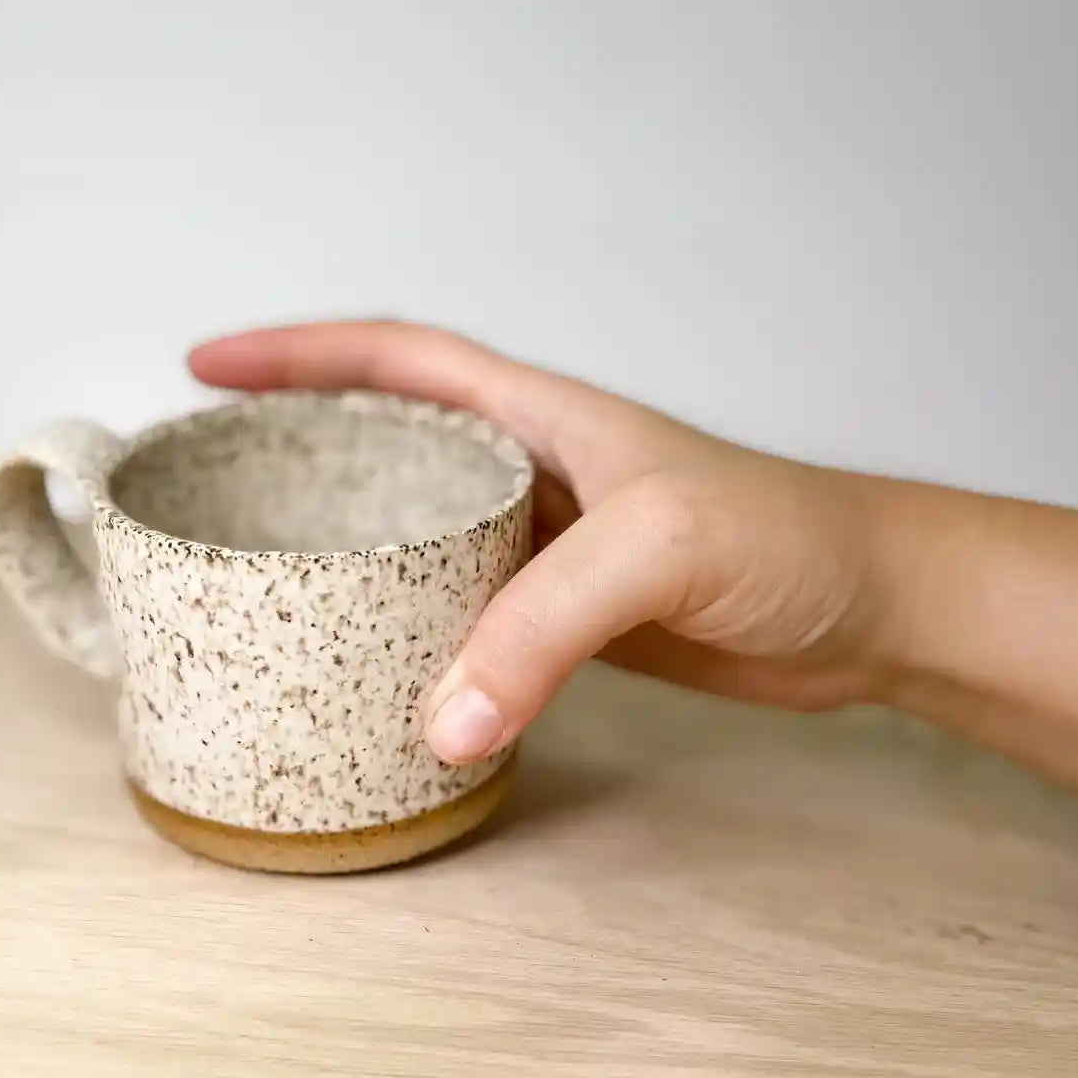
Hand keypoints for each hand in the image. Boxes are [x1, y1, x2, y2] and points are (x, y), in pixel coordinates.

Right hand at [188, 321, 891, 764]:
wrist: (868, 612)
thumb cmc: (788, 538)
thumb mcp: (657, 550)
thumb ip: (543, 627)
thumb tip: (440, 723)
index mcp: (540, 418)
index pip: (397, 360)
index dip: (298, 354)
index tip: (208, 367)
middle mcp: (533, 474)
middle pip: (390, 447)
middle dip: (300, 453)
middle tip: (216, 487)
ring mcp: (547, 550)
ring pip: (420, 541)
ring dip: (350, 557)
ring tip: (268, 581)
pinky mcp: (567, 621)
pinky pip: (464, 618)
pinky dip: (412, 639)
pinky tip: (374, 665)